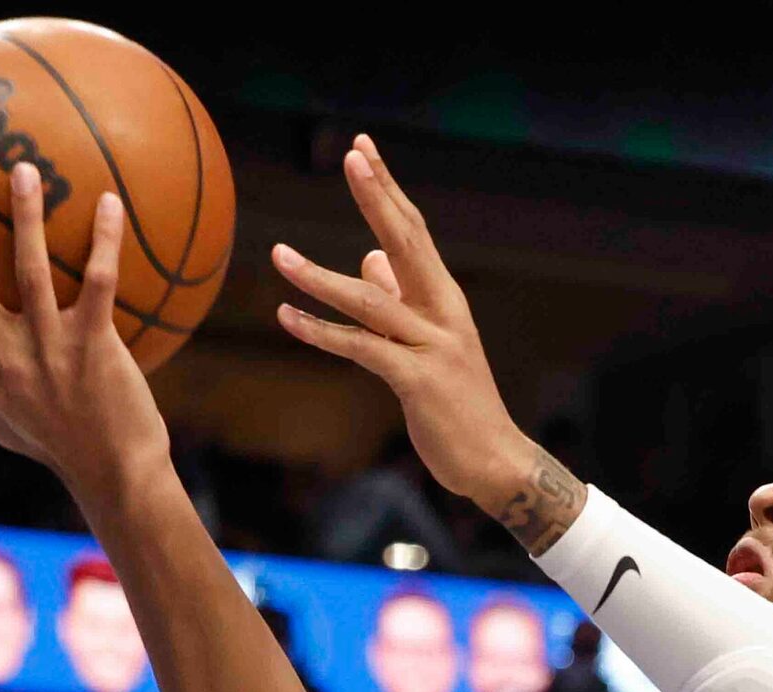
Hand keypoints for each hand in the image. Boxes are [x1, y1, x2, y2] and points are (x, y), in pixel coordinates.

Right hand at [0, 166, 167, 501]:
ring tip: (23, 170)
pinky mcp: (94, 348)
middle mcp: (3, 358)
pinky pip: (99, 282)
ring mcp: (48, 351)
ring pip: (29, 270)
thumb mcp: (1, 427)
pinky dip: (105, 240)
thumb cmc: (58, 446)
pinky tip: (108, 202)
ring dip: (25, 216)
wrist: (114, 473)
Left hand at [271, 137, 548, 525]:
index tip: (362, 150)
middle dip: (377, 196)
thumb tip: (370, 259)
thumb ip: (400, 301)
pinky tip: (286, 316)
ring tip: (278, 255)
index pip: (413, 230)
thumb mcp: (428, 346)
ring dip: (319, 276)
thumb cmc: (457, 404)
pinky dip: (320, 332)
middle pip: (406, 241)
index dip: (387, 190)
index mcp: (444, 298)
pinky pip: (361, 349)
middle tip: (352, 154)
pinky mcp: (417, 381)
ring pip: (370, 298)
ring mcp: (432, 345)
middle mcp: (442, 312)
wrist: (495, 461)